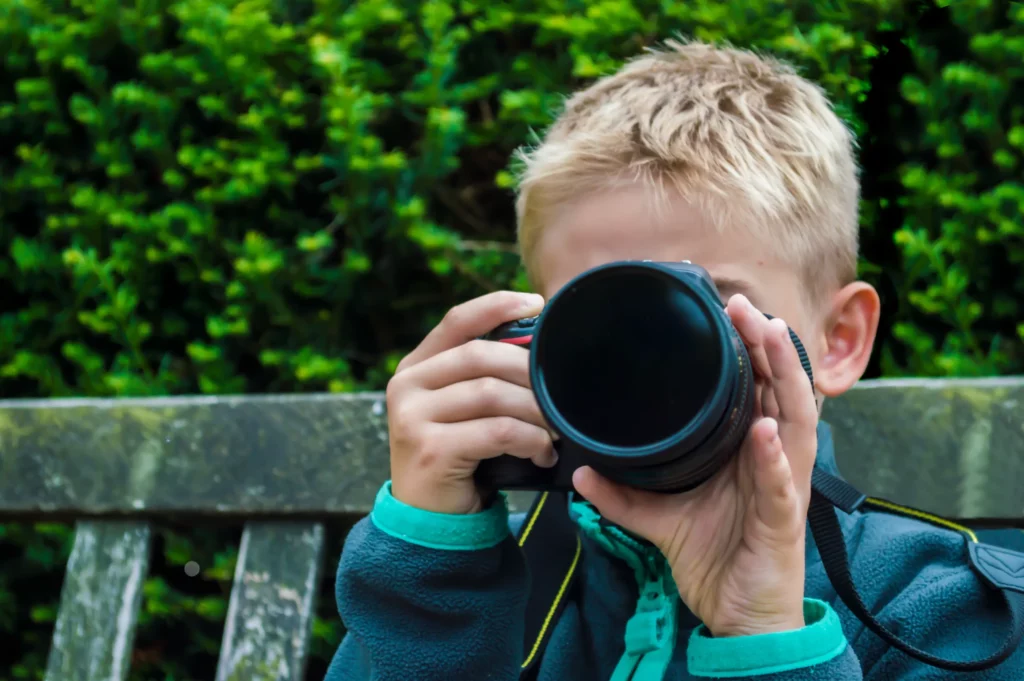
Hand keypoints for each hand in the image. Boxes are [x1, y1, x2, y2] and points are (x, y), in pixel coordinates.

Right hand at [387, 291, 556, 514]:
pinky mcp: (430, 449)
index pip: (457, 321)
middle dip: (530, 372)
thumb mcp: (464, 410)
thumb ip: (484, 377)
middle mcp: (406, 386)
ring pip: (492, 394)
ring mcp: (412, 417)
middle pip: (481, 356)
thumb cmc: (459, 458)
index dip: (497, 306)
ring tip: (555, 430)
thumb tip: (539, 346)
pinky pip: (497, 432)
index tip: (536, 304)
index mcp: (415, 368)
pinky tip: (542, 453)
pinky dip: (530, 441)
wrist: (430, 521)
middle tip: (562, 394)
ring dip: (535, 411)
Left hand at [572, 294, 818, 636]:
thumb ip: (622, 494)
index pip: (757, 389)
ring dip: (784, 378)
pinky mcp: (784, 522)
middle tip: (742, 307)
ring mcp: (785, 486)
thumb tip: (580, 470)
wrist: (736, 616)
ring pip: (795, 422)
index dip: (749, 349)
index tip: (725, 310)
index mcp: (750, 451)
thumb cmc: (714, 558)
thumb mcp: (659, 519)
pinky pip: (783, 485)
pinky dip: (773, 458)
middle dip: (768, 345)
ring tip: (769, 336)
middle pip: (781, 390)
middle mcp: (773, 459)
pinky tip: (764, 431)